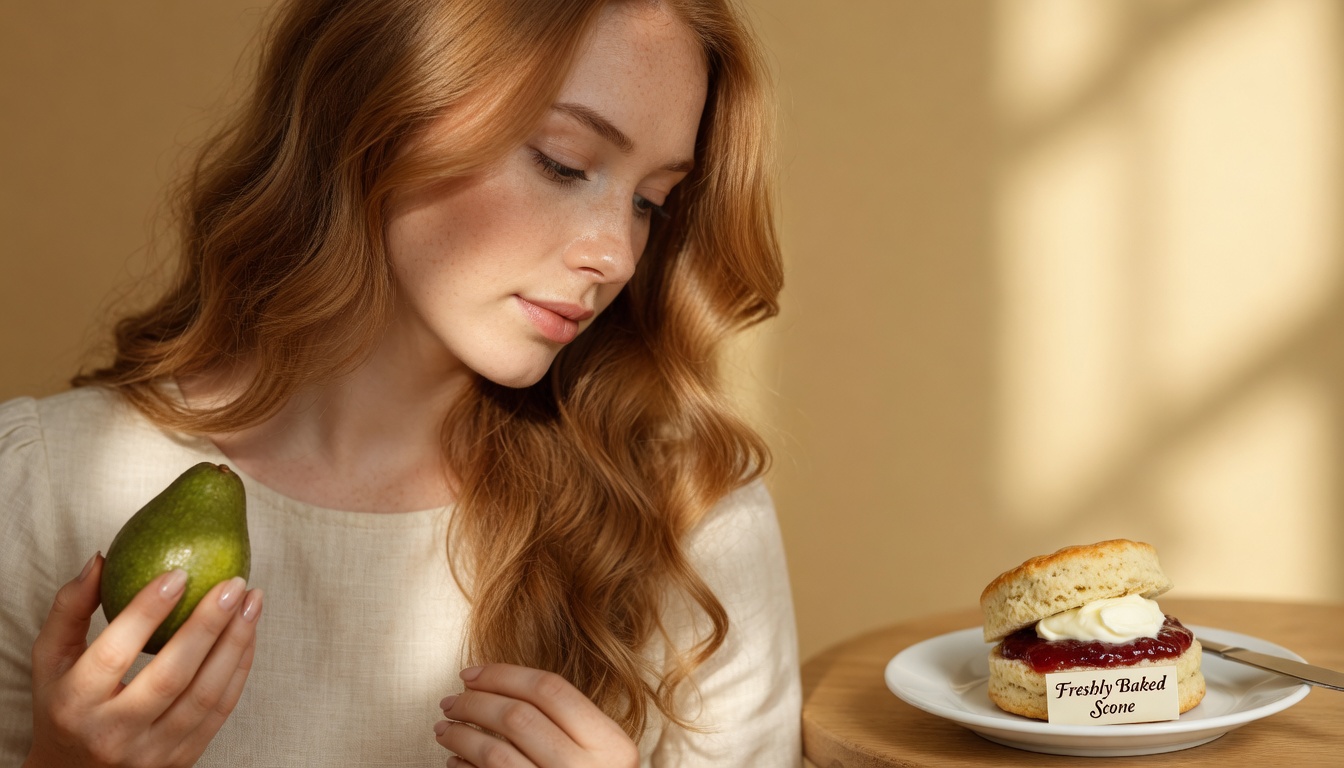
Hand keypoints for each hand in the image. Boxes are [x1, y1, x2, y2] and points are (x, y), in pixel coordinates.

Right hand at [25, 553, 262, 767]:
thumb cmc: (65, 704)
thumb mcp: (52, 660)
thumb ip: (70, 609)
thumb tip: (101, 559)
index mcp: (74, 704)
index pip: (114, 653)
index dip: (147, 611)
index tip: (179, 573)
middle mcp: (112, 733)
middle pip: (171, 676)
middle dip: (208, 625)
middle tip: (233, 583)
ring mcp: (151, 752)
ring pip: (205, 695)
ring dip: (236, 643)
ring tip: (252, 600)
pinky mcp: (182, 760)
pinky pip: (221, 710)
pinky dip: (240, 668)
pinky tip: (249, 632)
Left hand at [433, 663, 637, 767]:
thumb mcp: (600, 752)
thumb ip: (567, 722)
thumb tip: (495, 687)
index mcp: (609, 744)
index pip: (550, 690)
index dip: (503, 675)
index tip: (471, 674)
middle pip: (518, 716)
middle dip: (474, 702)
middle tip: (451, 701)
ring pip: (495, 752)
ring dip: (461, 735)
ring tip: (444, 728)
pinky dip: (465, 767)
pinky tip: (455, 759)